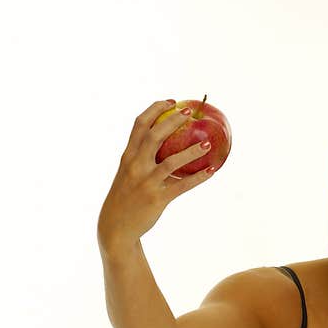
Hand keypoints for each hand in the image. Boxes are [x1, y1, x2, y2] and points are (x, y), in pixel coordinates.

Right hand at [97, 99, 214, 248]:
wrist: (115, 227)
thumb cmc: (126, 197)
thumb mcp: (128, 173)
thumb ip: (141, 158)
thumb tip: (166, 143)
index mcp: (128, 156)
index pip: (139, 125)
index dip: (155, 109)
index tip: (170, 101)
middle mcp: (135, 166)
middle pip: (154, 136)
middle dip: (172, 121)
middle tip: (190, 113)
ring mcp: (146, 182)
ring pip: (171, 161)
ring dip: (191, 152)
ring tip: (208, 144)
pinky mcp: (157, 198)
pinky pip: (182, 185)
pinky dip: (199, 178)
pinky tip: (212, 170)